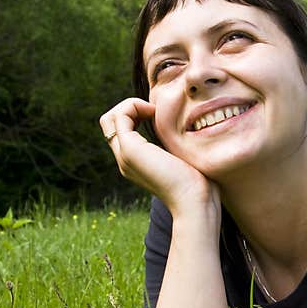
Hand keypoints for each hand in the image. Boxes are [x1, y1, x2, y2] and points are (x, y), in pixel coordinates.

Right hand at [100, 98, 218, 216]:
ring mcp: (125, 155)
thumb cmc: (198, 185)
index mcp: (134, 163)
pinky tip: (155, 113)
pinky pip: (120, 116)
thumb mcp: (182, 160)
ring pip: (110, 118)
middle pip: (108, 123)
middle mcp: (124, 160)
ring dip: (131, 105)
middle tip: (154, 111)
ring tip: (153, 111)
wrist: (195, 203)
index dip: (134, 114)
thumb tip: (182, 132)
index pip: (119, 130)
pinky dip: (134, 105)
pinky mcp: (130, 150)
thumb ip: (174, 148)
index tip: (159, 115)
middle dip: (128, 107)